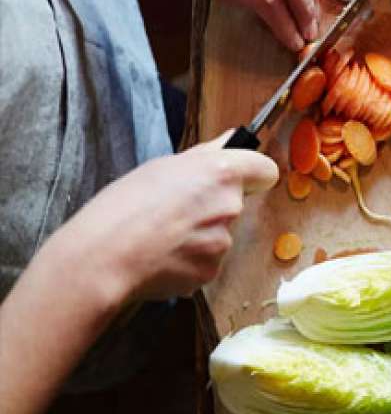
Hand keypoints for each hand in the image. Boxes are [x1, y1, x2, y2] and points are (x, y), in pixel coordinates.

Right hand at [56, 131, 278, 302]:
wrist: (102, 257)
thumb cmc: (123, 206)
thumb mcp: (160, 167)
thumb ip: (205, 155)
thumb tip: (230, 141)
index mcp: (221, 173)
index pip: (266, 171)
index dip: (252, 175)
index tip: (238, 179)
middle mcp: (230, 207)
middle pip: (235, 204)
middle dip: (212, 207)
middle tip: (174, 210)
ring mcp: (222, 242)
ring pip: (219, 235)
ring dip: (198, 236)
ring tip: (160, 236)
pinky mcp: (210, 272)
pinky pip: (205, 262)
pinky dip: (188, 261)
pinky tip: (160, 257)